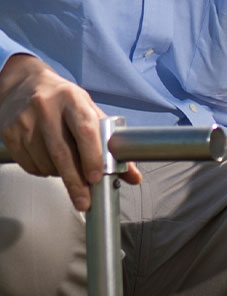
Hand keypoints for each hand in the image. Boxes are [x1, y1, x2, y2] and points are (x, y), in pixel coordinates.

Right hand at [0, 54, 140, 210]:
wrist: (24, 82)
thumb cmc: (63, 100)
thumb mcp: (90, 112)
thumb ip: (111, 144)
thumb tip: (133, 177)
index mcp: (72, 100)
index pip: (84, 131)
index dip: (92, 158)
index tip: (95, 178)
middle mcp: (46, 107)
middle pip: (62, 153)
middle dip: (75, 183)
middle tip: (84, 202)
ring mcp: (24, 120)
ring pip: (45, 162)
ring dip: (60, 176)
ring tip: (67, 170)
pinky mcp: (9, 131)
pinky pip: (29, 164)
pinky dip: (43, 171)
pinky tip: (49, 162)